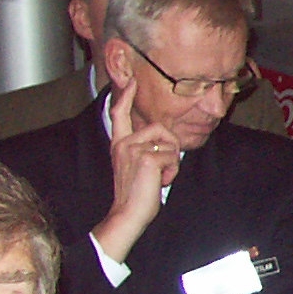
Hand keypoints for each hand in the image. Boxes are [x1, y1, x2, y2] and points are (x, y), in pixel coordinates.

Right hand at [94, 92, 180, 261]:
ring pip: (169, 143)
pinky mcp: (146, 158)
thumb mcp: (139, 166)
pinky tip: (160, 181)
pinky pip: (173, 156)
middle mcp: (123, 143)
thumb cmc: (138, 193)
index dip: (125, 95)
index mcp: (119, 144)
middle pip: (160, 128)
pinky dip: (173, 170)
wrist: (128, 213)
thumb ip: (147, 149)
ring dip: (172, 161)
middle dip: (171, 146)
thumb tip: (165, 141)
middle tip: (163, 168)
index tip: (130, 80)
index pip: (119, 114)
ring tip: (159, 176)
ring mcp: (133, 149)